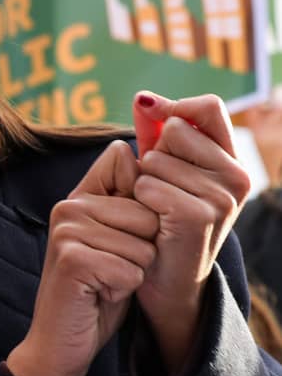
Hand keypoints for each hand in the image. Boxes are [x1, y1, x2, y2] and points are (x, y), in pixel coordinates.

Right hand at [8, 140, 157, 375]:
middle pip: (149, 214)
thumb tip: (129, 151)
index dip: (145, 205)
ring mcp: (66, 231)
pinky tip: (98, 296)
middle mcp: (68, 207)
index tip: (126, 236)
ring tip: (104, 284)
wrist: (59, 343)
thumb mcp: (117, 242)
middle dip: (143, 251)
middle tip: (111, 271)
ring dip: (133, 273)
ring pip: (143, 246)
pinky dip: (123, 291)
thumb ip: (126, 203)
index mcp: (79, 197)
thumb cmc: (96, 293)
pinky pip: (131, 270)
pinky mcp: (71, 259)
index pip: (128, 164)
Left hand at [131, 91, 251, 375]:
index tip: (150, 115)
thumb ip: (157, 133)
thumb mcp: (164, 170)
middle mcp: (236, 176)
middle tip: (158, 188)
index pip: (207, 107)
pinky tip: (151, 219)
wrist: (165, 278)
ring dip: (143, 181)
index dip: (174, 107)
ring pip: (155, 159)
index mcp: (231, 161)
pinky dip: (139, 198)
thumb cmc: (160, 218)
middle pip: (175, 130)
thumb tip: (144, 98)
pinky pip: (148, 184)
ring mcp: (222, 197)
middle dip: (153, 153)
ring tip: (156, 208)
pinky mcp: (199, 215)